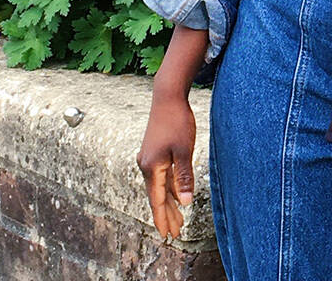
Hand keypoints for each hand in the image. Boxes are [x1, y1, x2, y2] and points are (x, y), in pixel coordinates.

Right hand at [137, 92, 196, 239]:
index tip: (167, 235)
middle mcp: (146, 165)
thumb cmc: (177, 122)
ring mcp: (148, 158)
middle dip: (166, 215)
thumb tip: (185, 203)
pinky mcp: (154, 152)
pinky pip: (161, 176)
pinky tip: (177, 195)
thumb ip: (183, 177)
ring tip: (177, 219)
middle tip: (175, 233)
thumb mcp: (184, 150)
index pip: (158, 200)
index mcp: (152, 168)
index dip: (163, 218)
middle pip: (157, 196)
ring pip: (159, 186)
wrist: (167, 97)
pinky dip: (169, 187)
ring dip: (169, 202)